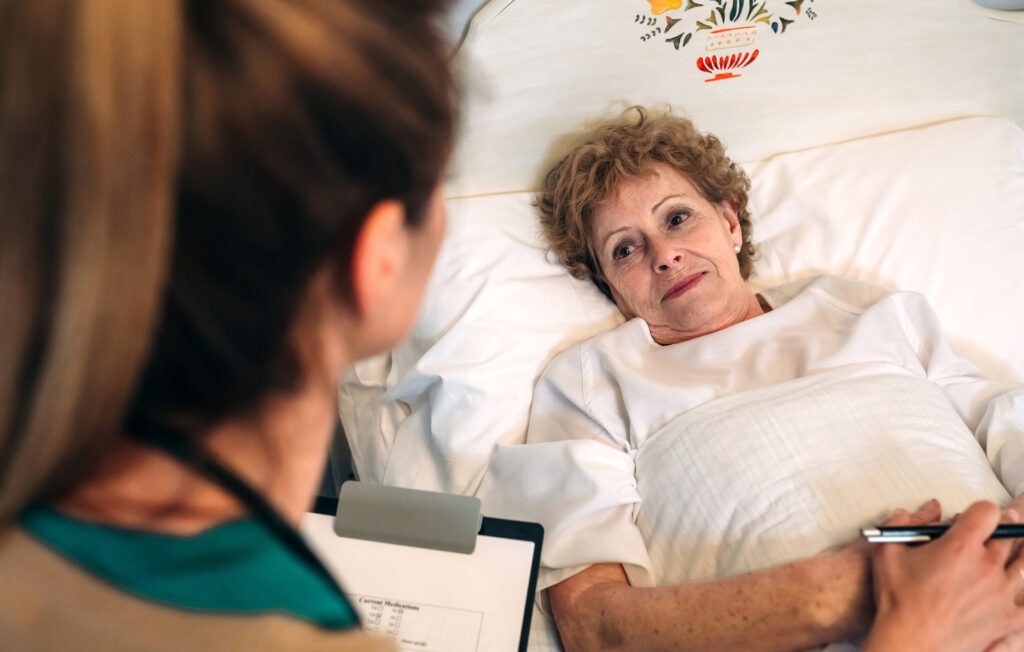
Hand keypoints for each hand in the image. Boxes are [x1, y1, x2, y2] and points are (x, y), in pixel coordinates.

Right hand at [864, 501, 1023, 651]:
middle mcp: (987, 566)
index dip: (982, 510)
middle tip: (997, 529)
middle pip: (1011, 534)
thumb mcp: (886, 553)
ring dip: (1018, 554)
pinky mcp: (1008, 618)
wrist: (910, 642)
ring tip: (1011, 552)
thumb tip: (907, 512)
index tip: (975, 517)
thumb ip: (898, 524)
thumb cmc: (898, 600)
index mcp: (961, 546)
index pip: (989, 512)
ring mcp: (1002, 593)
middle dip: (1004, 527)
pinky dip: (1023, 592)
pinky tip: (1014, 586)